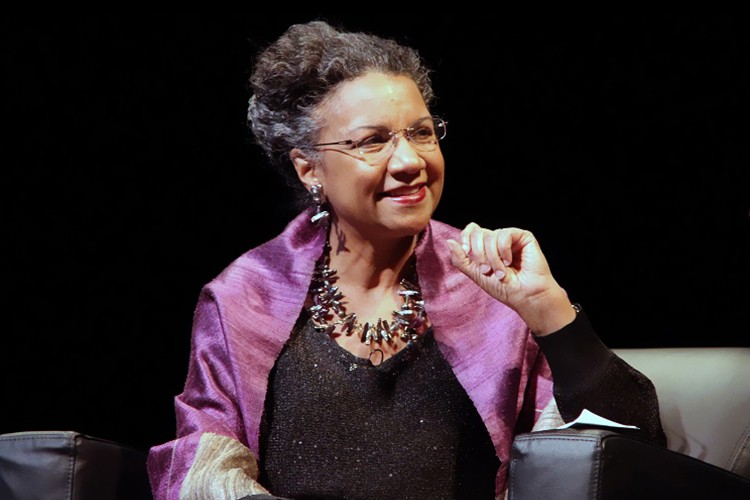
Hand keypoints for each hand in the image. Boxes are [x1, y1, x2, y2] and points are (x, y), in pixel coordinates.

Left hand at [447, 223, 574, 334]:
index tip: (467, 253)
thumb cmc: (504, 288)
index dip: (466, 238)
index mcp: (486, 247)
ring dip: (492, 258)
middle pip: (478, 233)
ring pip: (490, 235)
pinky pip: (504, 234)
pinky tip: (509, 262)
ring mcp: (510, 238)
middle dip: (479, 254)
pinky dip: (503, 250)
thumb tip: (450, 241)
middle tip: (487, 271)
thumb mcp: (476, 275)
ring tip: (501, 273)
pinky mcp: (523, 237)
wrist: (525, 296)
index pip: (471, 231)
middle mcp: (497, 240)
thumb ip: (461, 260)